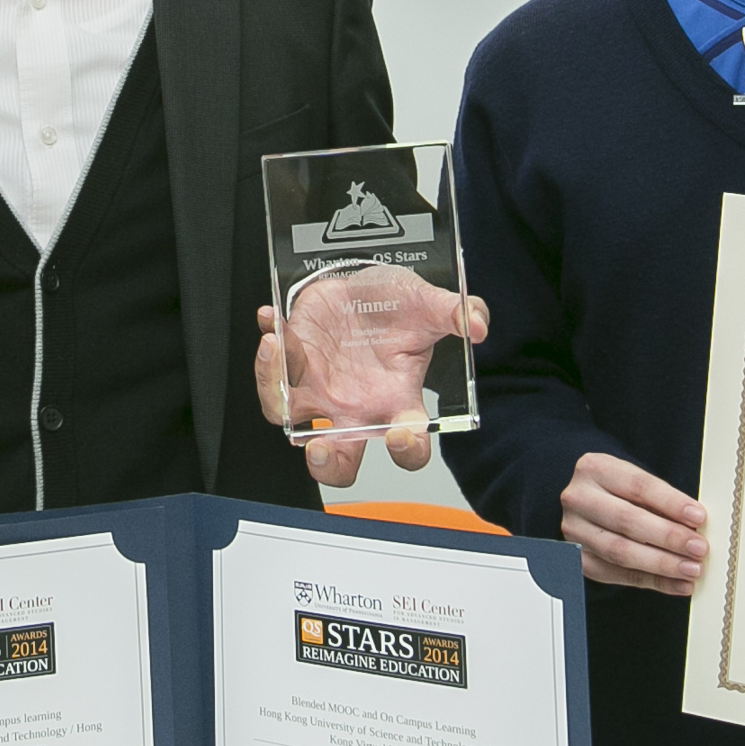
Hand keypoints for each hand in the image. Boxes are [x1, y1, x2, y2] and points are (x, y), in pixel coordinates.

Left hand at [250, 285, 490, 485]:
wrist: (360, 281)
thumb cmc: (395, 304)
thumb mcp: (428, 302)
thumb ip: (457, 313)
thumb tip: (478, 325)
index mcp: (398, 402)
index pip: (409, 447)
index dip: (407, 451)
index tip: (402, 436)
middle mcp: (357, 409)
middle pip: (341, 461)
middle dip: (327, 464)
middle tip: (320, 447)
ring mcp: (322, 395)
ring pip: (294, 428)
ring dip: (277, 400)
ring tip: (278, 355)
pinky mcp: (293, 372)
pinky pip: (272, 379)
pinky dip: (266, 356)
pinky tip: (271, 324)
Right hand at [558, 452, 705, 594]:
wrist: (583, 504)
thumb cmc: (616, 491)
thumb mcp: (633, 481)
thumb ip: (660, 501)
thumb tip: (696, 526)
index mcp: (595, 469)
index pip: (638, 486)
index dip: (671, 503)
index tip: (698, 517)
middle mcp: (579, 499)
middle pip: (627, 520)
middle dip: (668, 536)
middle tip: (698, 548)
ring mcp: (574, 532)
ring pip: (621, 551)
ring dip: (662, 563)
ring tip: (691, 569)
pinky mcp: (580, 560)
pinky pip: (618, 575)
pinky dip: (653, 581)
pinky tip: (677, 584)